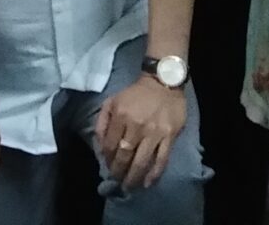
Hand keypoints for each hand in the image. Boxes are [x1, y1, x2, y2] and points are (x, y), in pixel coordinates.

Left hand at [94, 75, 185, 191]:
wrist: (163, 81)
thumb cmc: (136, 94)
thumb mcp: (112, 101)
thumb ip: (102, 122)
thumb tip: (99, 145)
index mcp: (120, 116)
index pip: (110, 146)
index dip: (107, 160)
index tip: (108, 167)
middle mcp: (136, 126)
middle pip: (124, 156)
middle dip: (118, 172)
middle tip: (117, 182)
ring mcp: (154, 132)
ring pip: (141, 161)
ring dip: (133, 177)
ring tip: (129, 187)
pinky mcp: (169, 136)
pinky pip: (161, 159)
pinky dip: (154, 173)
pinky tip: (147, 183)